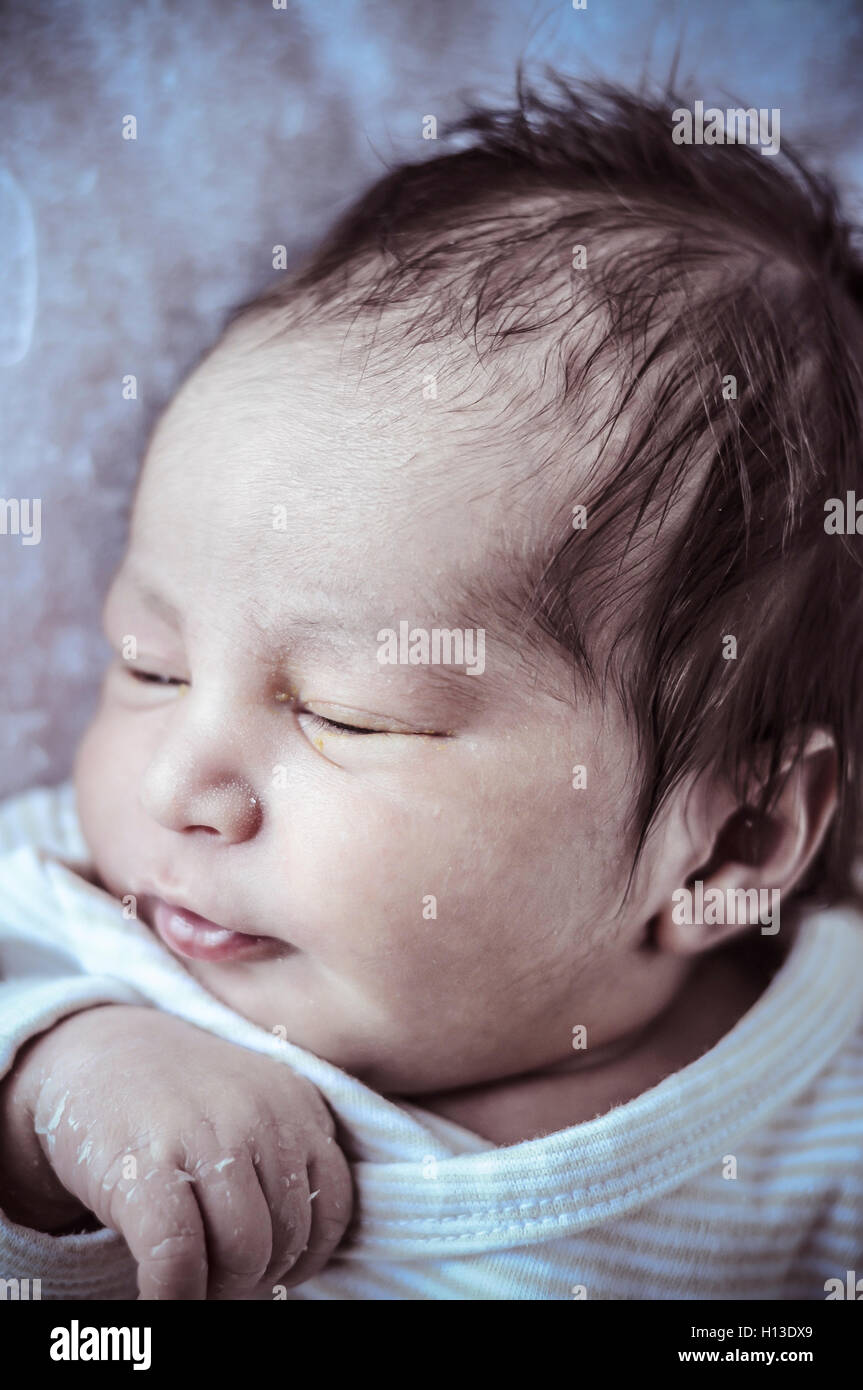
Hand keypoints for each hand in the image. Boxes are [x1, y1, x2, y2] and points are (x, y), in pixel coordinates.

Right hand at [0, 1004, 352, 1298]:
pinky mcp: (144, 1169)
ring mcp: (203, 1139)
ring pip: (242, 1254)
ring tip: (192, 1278)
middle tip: (220, 1275)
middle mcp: (261, 1117)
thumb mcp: (255, 1105)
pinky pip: (179, 1259)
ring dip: (217, 1287)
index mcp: (296, 1104)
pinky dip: (173, 1293)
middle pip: (287, 1237)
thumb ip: (287, 1159)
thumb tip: (298, 1258)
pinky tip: (159, 1292)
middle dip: (255, 1275)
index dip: (304, 1254)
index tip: (271, 1266)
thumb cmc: (182, 1099)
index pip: (332, 1205)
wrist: (97, 1050)